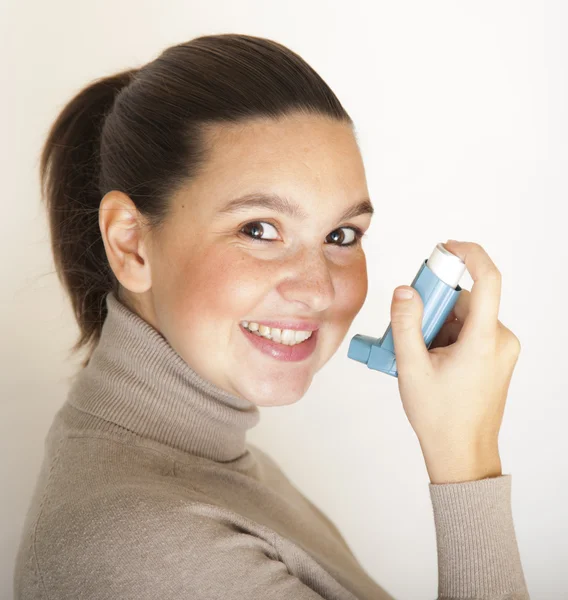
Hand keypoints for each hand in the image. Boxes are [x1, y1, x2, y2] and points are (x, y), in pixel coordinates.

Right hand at [390, 240, 520, 482]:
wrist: (462, 453)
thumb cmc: (440, 416)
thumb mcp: (411, 367)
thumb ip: (405, 323)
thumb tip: (404, 290)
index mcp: (484, 341)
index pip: (487, 280)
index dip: (469, 255)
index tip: (446, 248)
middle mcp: (500, 340)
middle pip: (465, 302)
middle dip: (434, 309)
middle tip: (411, 333)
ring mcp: (501, 350)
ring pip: (465, 318)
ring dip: (439, 326)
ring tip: (421, 357)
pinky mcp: (497, 357)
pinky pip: (470, 331)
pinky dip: (448, 337)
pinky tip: (433, 360)